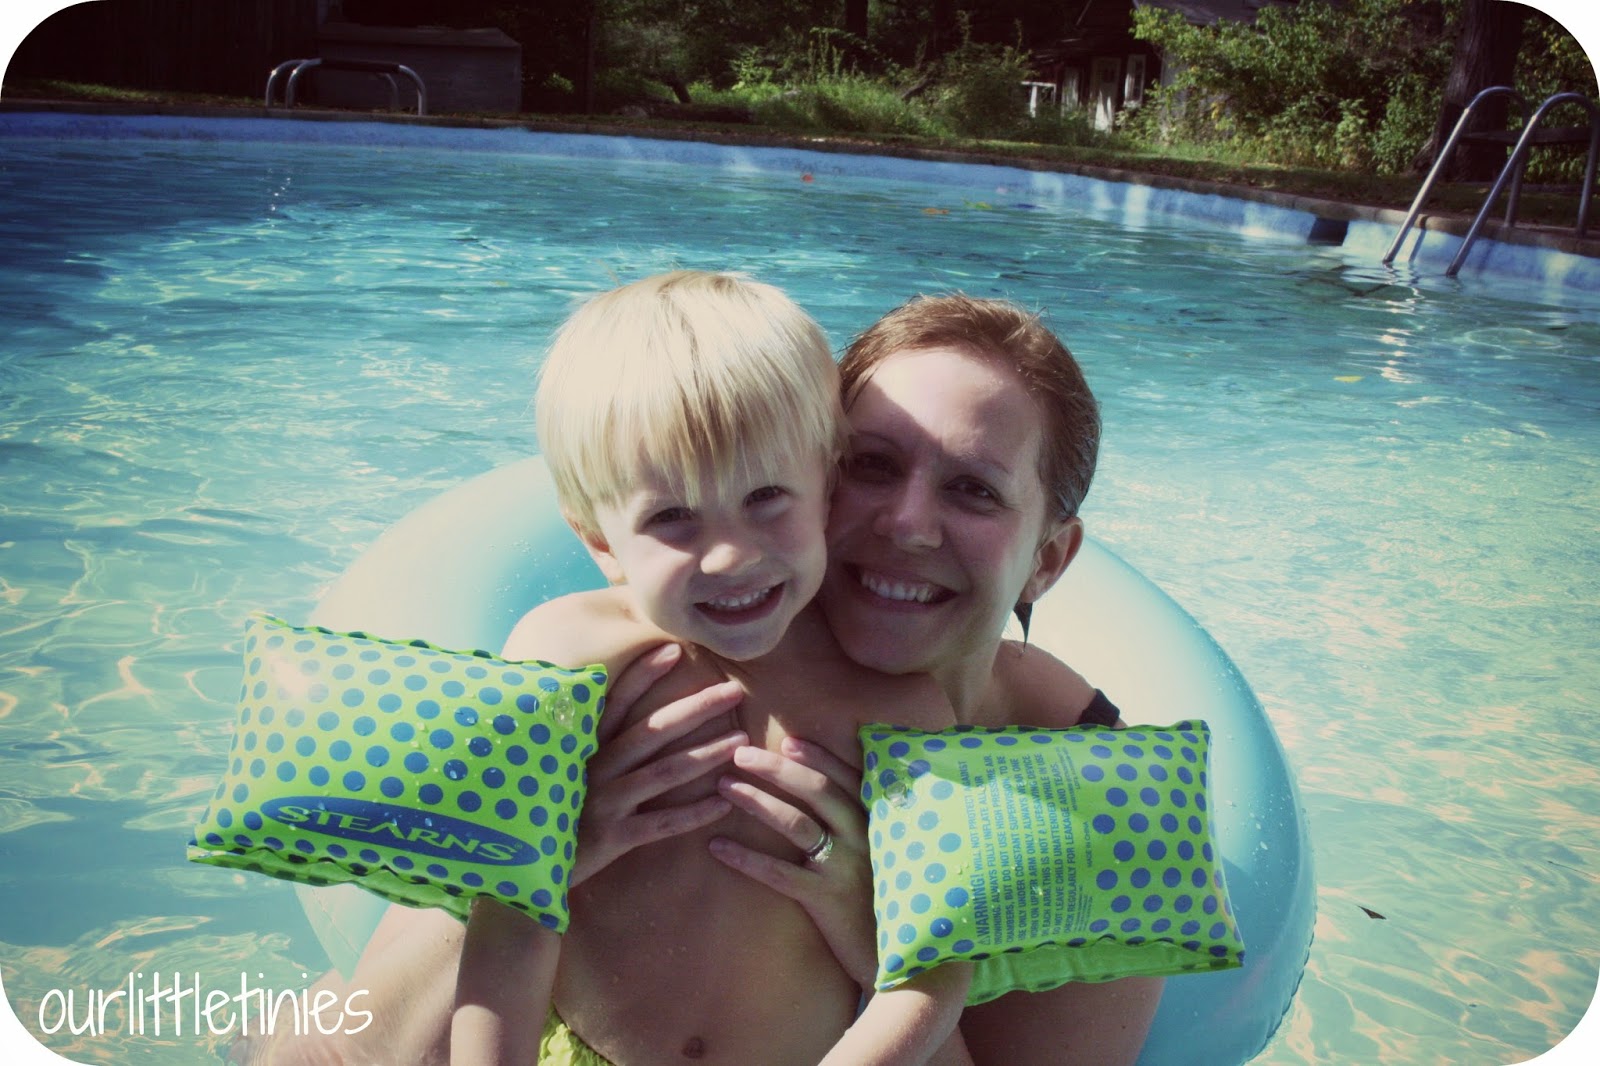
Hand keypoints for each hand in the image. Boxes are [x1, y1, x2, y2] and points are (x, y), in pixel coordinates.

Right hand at [572, 643, 745, 886]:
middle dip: (696, 708)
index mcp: (584, 748)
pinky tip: (725, 801)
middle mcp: (595, 768)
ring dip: (706, 754)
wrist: (523, 870)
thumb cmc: (549, 814)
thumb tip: (605, 709)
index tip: (673, 650)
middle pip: (653, 730)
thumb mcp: (560, 771)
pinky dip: (695, 813)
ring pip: (665, 772)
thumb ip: (585, 743)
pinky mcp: (613, 837)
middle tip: (732, 691)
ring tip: (741, 741)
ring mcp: (605, 802)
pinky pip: (663, 823)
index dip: (643, 675)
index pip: (616, 702)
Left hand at [708, 737, 878, 988]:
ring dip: (756, 801)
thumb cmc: (890, 904)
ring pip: (797, 824)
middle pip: (817, 790)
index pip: (846, 777)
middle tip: (740, 755)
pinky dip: (746, 858)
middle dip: (776, 768)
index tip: (786, 741)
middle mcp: (865, 837)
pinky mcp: (828, 900)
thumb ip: (864, 828)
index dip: (816, 756)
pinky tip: (717, 847)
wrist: (911, 959)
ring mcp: (847, 868)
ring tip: (724, 788)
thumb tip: (830, 798)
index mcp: (878, 822)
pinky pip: (780, 874)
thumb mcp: (886, 857)